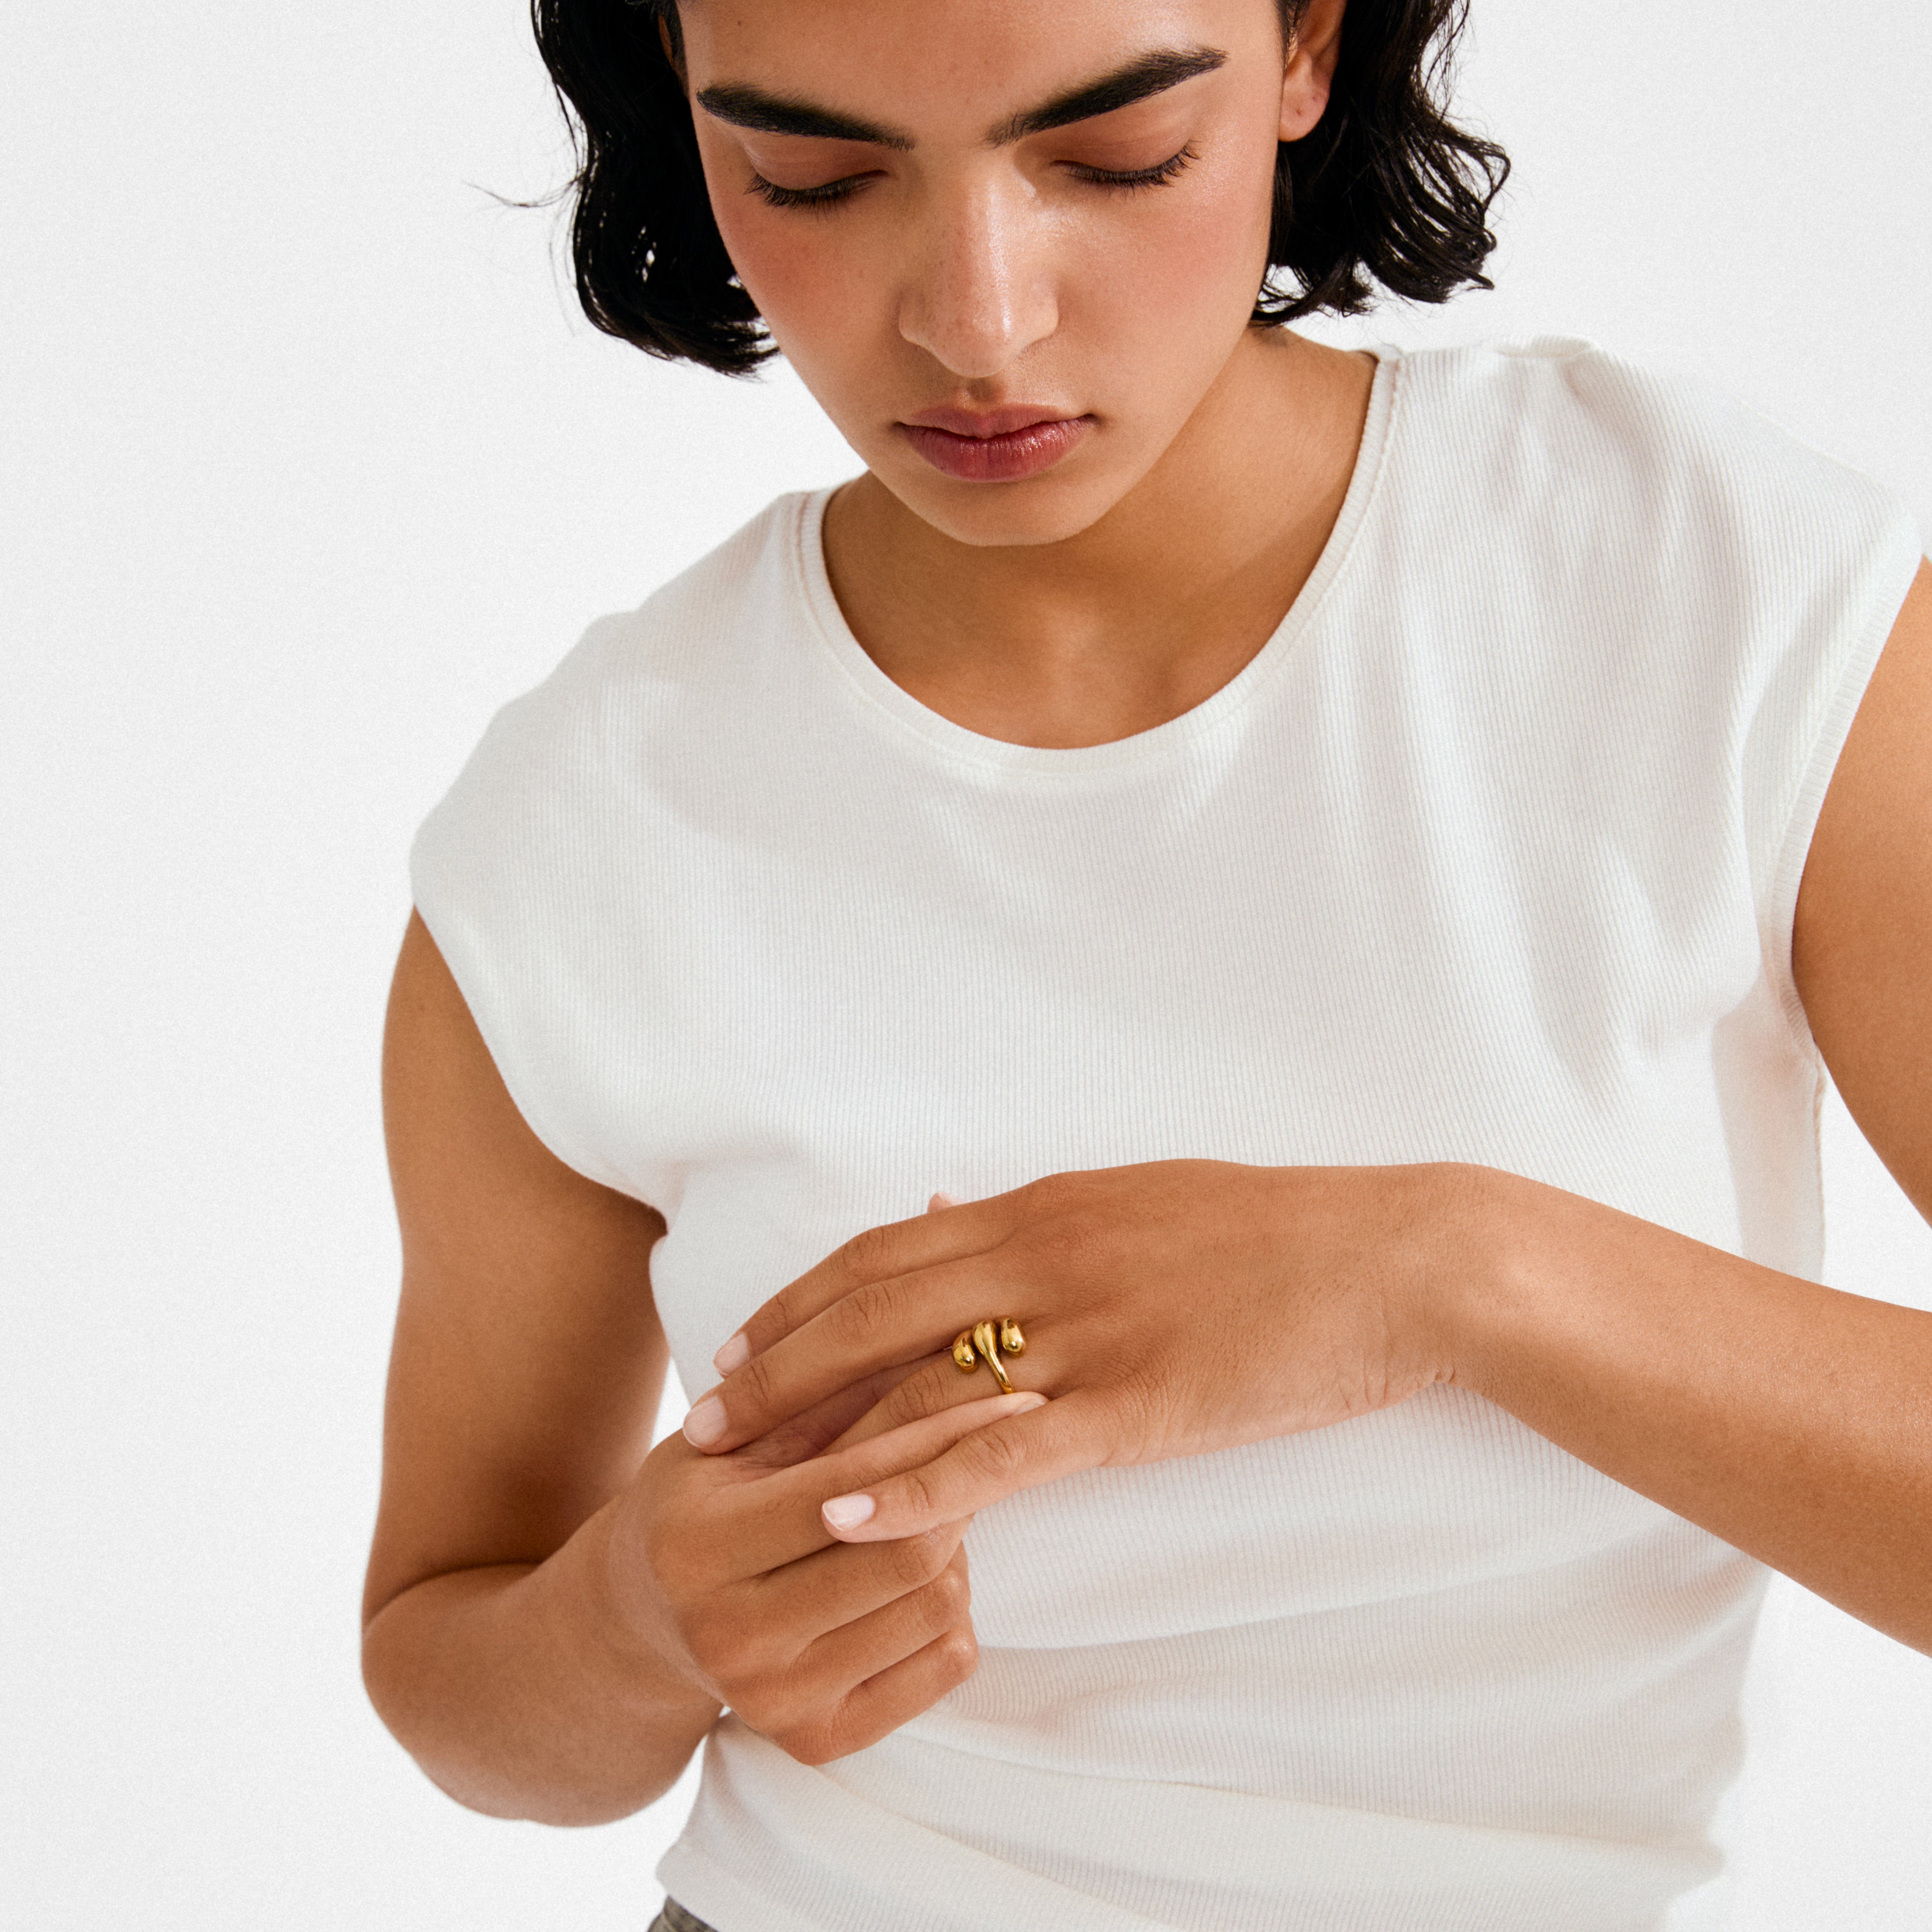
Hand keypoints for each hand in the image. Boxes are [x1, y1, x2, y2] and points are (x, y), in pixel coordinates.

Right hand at [602, 1385, 1042, 1763]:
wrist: (643, 1619)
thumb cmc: (700, 1501)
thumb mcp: (735, 1437)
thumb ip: (822, 1398)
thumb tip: (940, 1344)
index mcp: (697, 1545)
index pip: (853, 1484)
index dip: (942, 1435)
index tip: (1016, 1395)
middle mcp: (729, 1637)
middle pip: (908, 1555)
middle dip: (957, 1489)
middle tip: (975, 1450)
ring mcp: (772, 1702)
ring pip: (936, 1606)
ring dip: (953, 1548)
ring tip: (925, 1516)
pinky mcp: (816, 1742)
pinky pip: (944, 1664)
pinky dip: (951, 1612)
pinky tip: (915, 1580)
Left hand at [682, 1160, 1483, 1540]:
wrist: (1397, 1259)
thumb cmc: (1280, 1233)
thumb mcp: (1147, 1201)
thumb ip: (1050, 1216)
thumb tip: (962, 1213)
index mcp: (1049, 1207)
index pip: (888, 1252)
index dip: (802, 1297)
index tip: (740, 1340)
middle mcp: (1047, 1258)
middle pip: (872, 1308)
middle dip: (776, 1364)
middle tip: (703, 1418)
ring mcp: (1087, 1331)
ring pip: (918, 1378)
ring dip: (818, 1427)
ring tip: (738, 1473)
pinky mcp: (1136, 1403)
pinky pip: (1003, 1449)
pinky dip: (916, 1486)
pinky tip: (850, 1518)